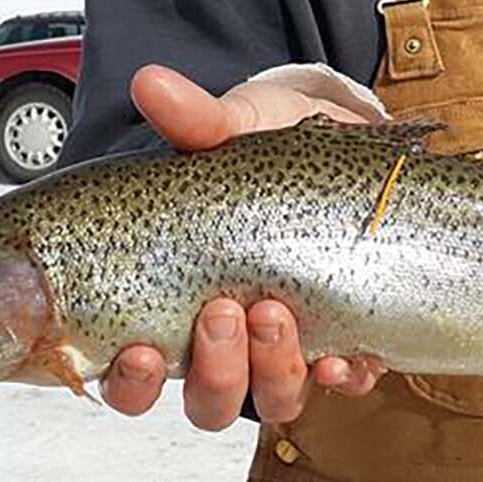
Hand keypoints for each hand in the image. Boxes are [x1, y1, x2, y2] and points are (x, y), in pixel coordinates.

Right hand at [100, 65, 385, 426]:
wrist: (352, 145)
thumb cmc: (274, 151)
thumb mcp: (234, 130)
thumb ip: (195, 119)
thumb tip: (151, 82)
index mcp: (179, 302)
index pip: (135, 373)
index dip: (130, 381)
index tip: (139, 351)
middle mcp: (229, 339)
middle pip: (206, 399)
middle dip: (213, 370)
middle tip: (222, 311)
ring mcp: (290, 345)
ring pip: (270, 397)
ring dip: (271, 370)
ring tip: (275, 313)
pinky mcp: (348, 338)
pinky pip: (344, 382)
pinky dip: (344, 377)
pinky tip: (344, 358)